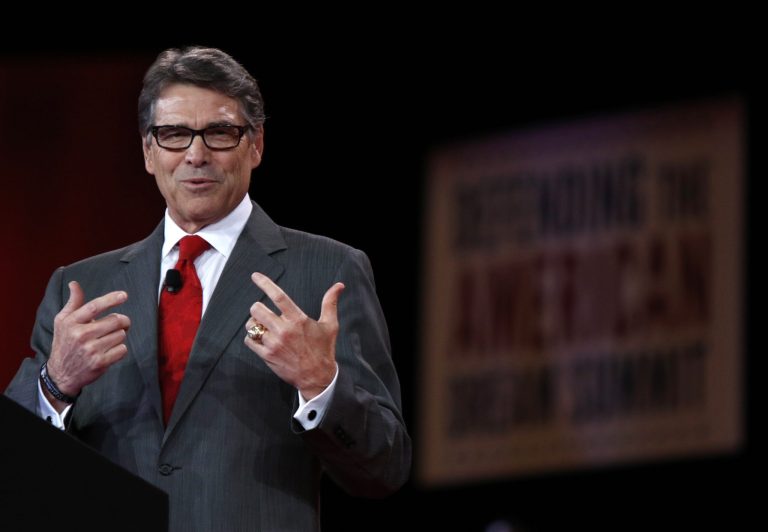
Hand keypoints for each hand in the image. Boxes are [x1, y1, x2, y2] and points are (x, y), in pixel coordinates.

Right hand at [46, 281, 130, 406]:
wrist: (61, 374)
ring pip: (121, 335)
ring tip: (108, 340)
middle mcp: (80, 335)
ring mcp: (90, 350)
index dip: (111, 299)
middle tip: (121, 323)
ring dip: (119, 336)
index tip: (124, 295)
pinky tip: (110, 351)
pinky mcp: (100, 363)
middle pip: (115, 320)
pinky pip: (123, 349)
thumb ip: (73, 303)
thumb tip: (74, 284)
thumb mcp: (63, 322)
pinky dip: (120, 349)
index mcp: (71, 323)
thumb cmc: (64, 343)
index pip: (94, 307)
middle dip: (123, 321)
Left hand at [245, 272, 343, 399]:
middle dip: (257, 307)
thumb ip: (330, 303)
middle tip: (262, 311)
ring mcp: (274, 344)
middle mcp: (284, 330)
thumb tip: (339, 285)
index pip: (278, 296)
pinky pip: (249, 340)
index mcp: (298, 320)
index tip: (255, 276)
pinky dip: (252, 338)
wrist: (318, 377)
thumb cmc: (324, 349)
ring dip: (253, 323)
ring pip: (251, 325)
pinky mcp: (267, 356)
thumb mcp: (330, 325)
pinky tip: (261, 339)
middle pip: (257, 309)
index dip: (264, 283)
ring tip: (263, 327)